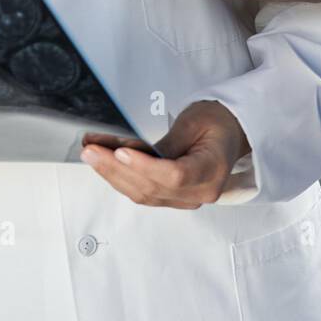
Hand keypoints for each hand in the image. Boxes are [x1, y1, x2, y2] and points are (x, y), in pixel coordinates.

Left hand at [79, 100, 251, 207]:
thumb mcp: (195, 121)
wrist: (228, 132)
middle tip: (92, 150)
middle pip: (152, 187)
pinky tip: (103, 164)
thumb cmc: (216, 122)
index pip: (175, 175)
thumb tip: (136, 152)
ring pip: (143, 194)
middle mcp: (200, 192)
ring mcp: (186, 199)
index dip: (145, 167)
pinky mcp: (172, 198)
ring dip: (112, 175)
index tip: (120, 151)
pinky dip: (120, 179)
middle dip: (116, 168)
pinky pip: (143, 193)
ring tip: (91, 154)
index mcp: (212, 171)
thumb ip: (169, 141)